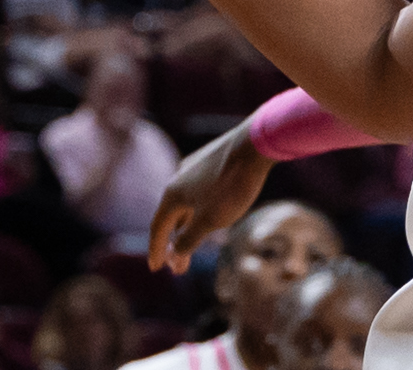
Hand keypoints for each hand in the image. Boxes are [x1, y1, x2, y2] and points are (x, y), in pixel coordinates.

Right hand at [148, 118, 273, 274]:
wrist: (256, 144)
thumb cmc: (231, 185)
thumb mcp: (209, 220)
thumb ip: (189, 239)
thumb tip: (174, 253)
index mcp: (173, 193)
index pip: (157, 227)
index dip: (156, 250)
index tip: (156, 268)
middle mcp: (179, 177)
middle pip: (172, 216)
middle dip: (174, 243)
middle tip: (179, 267)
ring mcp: (196, 166)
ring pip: (187, 203)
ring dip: (187, 226)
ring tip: (192, 244)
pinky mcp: (213, 160)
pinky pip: (199, 191)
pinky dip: (199, 210)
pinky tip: (210, 213)